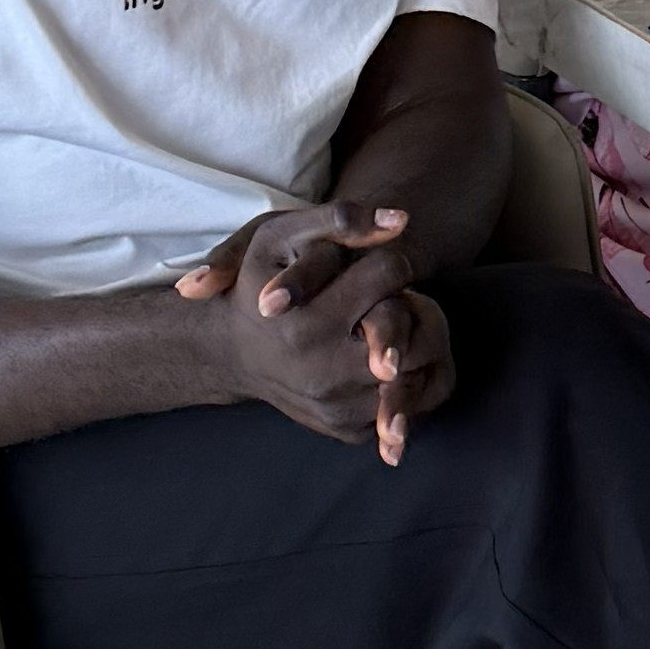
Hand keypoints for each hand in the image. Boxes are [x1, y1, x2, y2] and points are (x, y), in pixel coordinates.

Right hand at [175, 197, 457, 460]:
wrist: (232, 351)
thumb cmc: (259, 282)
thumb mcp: (280, 235)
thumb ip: (341, 219)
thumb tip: (402, 221)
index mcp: (306, 324)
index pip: (388, 273)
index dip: (389, 260)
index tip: (376, 266)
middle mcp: (321, 373)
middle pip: (410, 325)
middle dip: (406, 303)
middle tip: (385, 299)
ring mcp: (335, 407)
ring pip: (417, 366)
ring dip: (411, 339)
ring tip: (381, 324)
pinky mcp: (347, 429)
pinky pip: (408, 402)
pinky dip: (408, 376)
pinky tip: (382, 355)